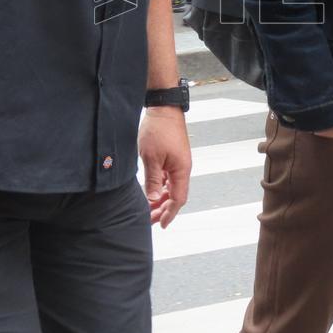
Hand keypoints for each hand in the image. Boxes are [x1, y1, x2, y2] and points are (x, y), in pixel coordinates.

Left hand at [138, 106, 191, 228]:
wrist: (164, 108)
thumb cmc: (159, 130)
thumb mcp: (151, 157)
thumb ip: (152, 179)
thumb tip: (152, 199)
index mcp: (181, 170)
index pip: (178, 199)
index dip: (169, 213)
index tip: (161, 224)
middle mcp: (182, 168)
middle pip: (175, 196)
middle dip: (163, 209)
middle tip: (150, 220)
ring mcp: (178, 162)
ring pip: (171, 187)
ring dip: (161, 199)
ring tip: (149, 209)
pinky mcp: (172, 157)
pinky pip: (168, 178)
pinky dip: (160, 187)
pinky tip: (151, 191)